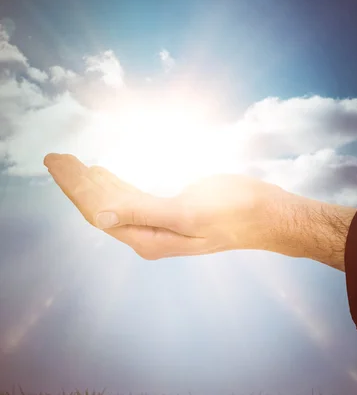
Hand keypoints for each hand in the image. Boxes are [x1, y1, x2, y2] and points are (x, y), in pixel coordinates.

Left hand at [44, 153, 295, 259]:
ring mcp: (157, 224)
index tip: (55, 162)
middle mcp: (147, 235)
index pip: (98, 212)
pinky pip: (130, 198)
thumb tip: (101, 217)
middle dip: (76, 182)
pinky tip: (102, 172)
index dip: (74, 188)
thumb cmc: (234, 212)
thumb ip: (144, 214)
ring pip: (113, 201)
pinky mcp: (168, 211)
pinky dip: (113, 183)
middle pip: (101, 206)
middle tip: (53, 156)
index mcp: (148, 239)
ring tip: (69, 161)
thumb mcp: (188, 212)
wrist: (266, 215)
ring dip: (91, 181)